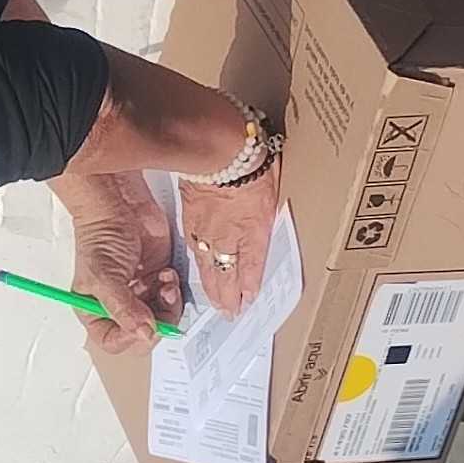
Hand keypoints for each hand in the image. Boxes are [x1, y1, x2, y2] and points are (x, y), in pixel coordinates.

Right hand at [55, 172, 179, 352]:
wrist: (118, 204)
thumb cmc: (101, 236)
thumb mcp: (105, 277)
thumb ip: (123, 309)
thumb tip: (143, 334)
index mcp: (94, 309)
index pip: (113, 341)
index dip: (130, 338)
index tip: (143, 324)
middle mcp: (117, 305)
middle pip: (142, 333)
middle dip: (156, 321)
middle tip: (161, 303)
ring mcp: (139, 293)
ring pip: (162, 318)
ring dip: (168, 305)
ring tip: (165, 284)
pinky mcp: (157, 279)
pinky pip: (172, 299)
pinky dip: (174, 291)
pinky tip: (166, 274)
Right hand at [179, 157, 285, 312]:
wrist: (218, 149)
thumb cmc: (251, 164)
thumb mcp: (273, 191)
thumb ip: (269, 213)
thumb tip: (269, 219)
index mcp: (253, 231)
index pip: (251, 268)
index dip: (248, 288)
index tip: (247, 303)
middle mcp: (229, 237)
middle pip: (228, 275)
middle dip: (229, 297)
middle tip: (230, 313)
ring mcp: (207, 230)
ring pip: (209, 267)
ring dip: (213, 287)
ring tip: (216, 302)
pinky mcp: (190, 220)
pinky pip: (195, 249)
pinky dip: (199, 263)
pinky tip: (201, 270)